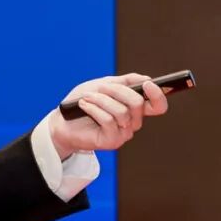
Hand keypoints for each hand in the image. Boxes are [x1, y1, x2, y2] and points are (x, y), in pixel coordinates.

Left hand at [48, 73, 169, 158]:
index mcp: (134, 108)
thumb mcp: (103, 85)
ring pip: (121, 111)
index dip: (158, 95)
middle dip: (117, 90)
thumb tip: (146, 78)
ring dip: (101, 99)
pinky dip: (94, 108)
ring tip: (86, 97)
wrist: (62, 122)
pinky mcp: (112, 141)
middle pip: (137, 103)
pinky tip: (84, 105)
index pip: (157, 105)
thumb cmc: (83, 102)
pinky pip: (109, 120)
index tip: (148, 84)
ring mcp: (123, 133)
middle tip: (101, 87)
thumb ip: (125, 81)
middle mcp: (132, 122)